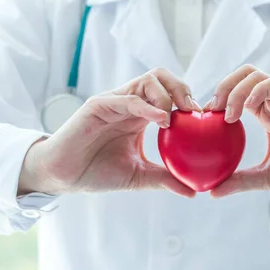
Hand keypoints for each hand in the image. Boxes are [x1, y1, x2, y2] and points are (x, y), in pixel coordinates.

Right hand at [18, 68, 198, 197]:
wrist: (63, 176)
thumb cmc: (96, 172)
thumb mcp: (137, 176)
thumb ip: (163, 178)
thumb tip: (193, 191)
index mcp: (141, 115)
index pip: (170, 94)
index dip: (189, 101)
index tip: (206, 119)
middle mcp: (130, 103)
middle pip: (162, 78)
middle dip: (182, 89)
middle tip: (194, 111)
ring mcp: (115, 101)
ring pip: (148, 80)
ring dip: (167, 94)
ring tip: (177, 116)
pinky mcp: (98, 105)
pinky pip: (127, 98)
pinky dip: (148, 105)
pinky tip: (162, 120)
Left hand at [205, 65, 269, 197]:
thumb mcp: (268, 177)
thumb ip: (241, 180)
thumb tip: (212, 192)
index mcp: (268, 115)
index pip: (237, 93)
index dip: (218, 100)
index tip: (203, 119)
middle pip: (243, 76)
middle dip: (222, 87)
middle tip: (210, 111)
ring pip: (256, 76)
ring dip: (235, 90)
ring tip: (227, 114)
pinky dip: (255, 91)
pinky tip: (246, 109)